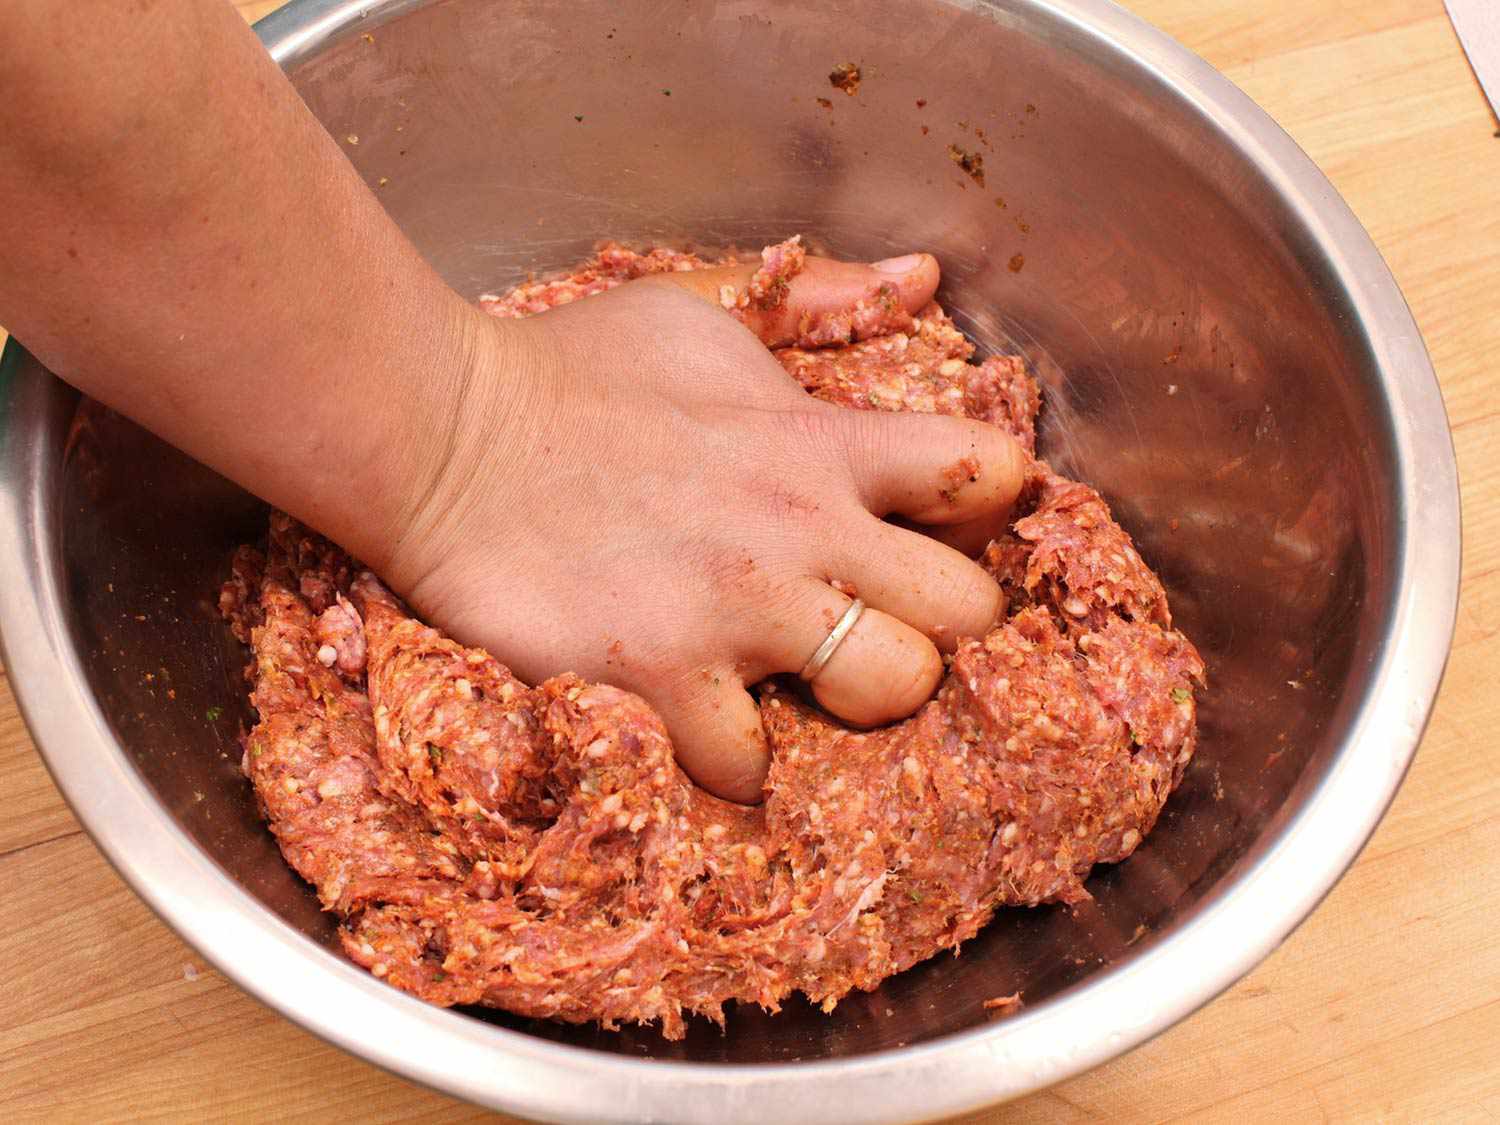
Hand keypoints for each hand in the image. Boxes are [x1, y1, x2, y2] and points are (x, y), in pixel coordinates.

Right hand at [376, 253, 1024, 801]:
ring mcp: (739, 611)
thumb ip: (814, 303)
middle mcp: (805, 530)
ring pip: (892, 693)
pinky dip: (732, 760)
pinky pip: (750, 764)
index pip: (987, 475)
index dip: (987, 511)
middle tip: (874, 627)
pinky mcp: (662, 678)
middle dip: (940, 630)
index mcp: (823, 442)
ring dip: (857, 704)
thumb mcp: (701, 312)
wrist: (441, 436)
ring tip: (798, 689)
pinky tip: (698, 726)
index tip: (939, 530)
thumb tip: (920, 275)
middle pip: (970, 611)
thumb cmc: (573, 371)